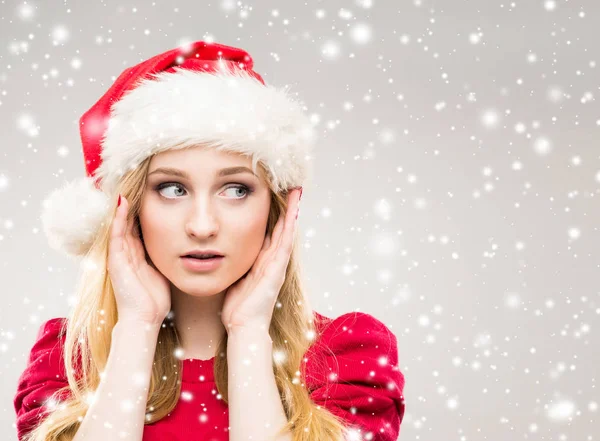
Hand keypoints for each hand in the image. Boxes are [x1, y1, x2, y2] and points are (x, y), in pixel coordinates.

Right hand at [108, 194, 171, 326]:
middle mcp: (126, 253)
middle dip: (132, 204)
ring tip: (126, 186)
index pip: (140, 227)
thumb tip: (188, 248)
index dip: (144, 211)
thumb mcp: (164, 272)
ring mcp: (118, 256)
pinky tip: (122, 203)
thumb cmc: (155, 300)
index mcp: (138, 255)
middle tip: (136, 183)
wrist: (144, 319)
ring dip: (123, 206)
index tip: (151, 193)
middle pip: (128, 222)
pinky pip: (116, 235)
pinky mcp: (115, 261)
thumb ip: (168, 259)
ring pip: (120, 225)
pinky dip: (118, 219)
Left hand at [220, 187, 302, 333]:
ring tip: (296, 193)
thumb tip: (219, 251)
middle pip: (281, 228)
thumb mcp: (234, 278)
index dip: (273, 215)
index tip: (273, 196)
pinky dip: (290, 228)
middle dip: (286, 208)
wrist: (244, 327)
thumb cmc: (237, 308)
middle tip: (290, 187)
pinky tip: (293, 213)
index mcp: (261, 262)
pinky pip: (285, 244)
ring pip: (286, 232)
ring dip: (292, 212)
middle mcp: (272, 261)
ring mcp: (277, 265)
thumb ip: (232, 264)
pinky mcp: (277, 270)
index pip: (269, 232)